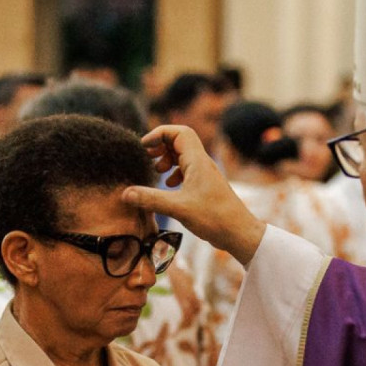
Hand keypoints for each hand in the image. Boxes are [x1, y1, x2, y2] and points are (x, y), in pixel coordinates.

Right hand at [121, 125, 265, 265]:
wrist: (239, 233)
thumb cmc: (215, 218)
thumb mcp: (178, 208)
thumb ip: (150, 199)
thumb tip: (125, 193)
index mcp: (198, 162)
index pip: (179, 132)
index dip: (159, 134)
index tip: (144, 146)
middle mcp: (202, 164)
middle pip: (180, 141)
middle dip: (161, 146)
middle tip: (148, 158)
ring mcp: (205, 175)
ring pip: (183, 156)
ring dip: (168, 159)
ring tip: (156, 172)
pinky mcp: (205, 187)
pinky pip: (187, 171)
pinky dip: (175, 174)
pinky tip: (168, 187)